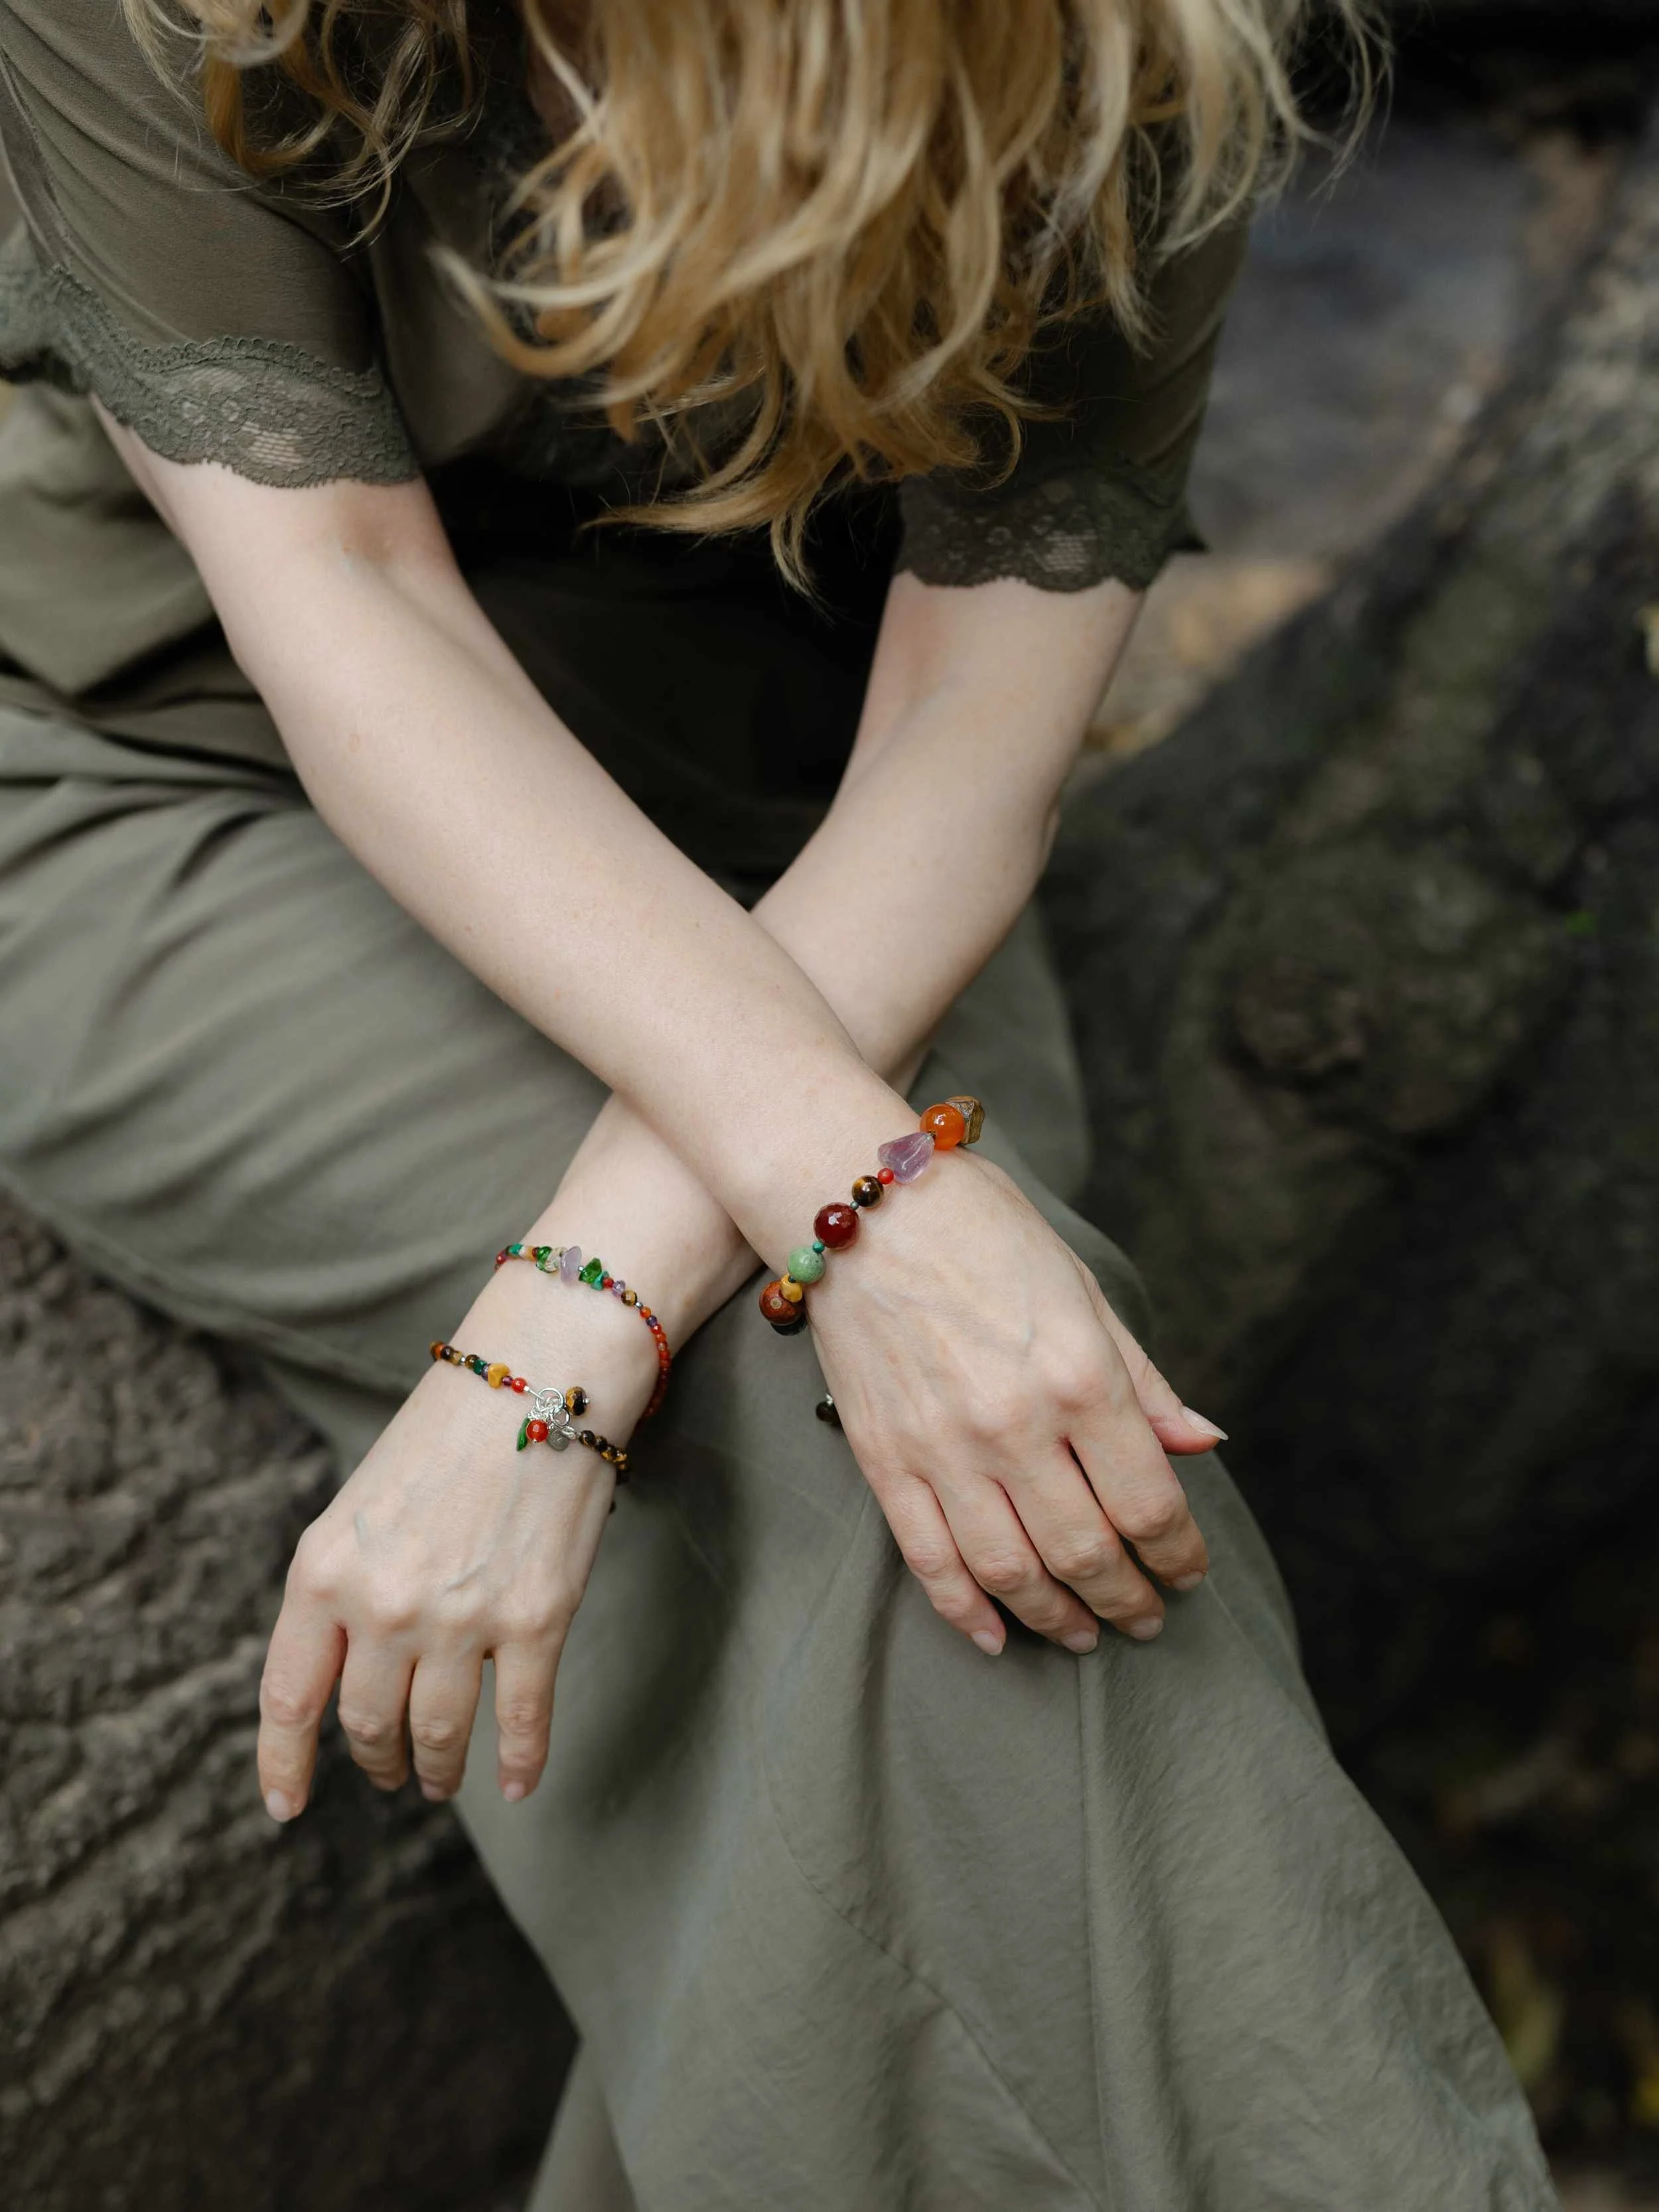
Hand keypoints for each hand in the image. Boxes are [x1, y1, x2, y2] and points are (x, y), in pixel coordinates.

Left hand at [256, 1268, 657, 1819]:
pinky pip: (523, 1720)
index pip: (289, 1697)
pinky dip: (522, 1763)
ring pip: (438, 1735)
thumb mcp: (363, 1504)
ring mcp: (461, 1617)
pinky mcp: (536, 1619)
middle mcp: (383, 1604)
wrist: (541, 1373)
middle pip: (366, 1723)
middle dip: (377, 1760)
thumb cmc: (451, 1428)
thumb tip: (347, 1672)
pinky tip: (519, 1782)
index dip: (283, 1764)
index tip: (287, 1807)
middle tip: (391, 1772)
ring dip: (437, 1770)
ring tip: (442, 1781)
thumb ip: (345, 1587)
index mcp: (324, 1569)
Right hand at [808, 1149, 1223, 1655]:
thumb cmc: (984, 1229)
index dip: (1179, 1555)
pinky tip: (996, 1636)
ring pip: (1011, 1572)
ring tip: (1084, 1633)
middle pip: (1087, 1553)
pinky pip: (929, 1559)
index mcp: (1080, 1377)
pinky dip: (966, 1611)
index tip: (1188, 1573)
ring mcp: (943, 1448)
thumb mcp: (1084, 1290)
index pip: (1148, 1505)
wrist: (863, 1201)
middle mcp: (1016, 1425)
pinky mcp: (884, 1458)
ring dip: (1057, 1618)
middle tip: (1146, 1617)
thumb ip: (1143, 1380)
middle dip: (1128, 1599)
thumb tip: (1202, 1444)